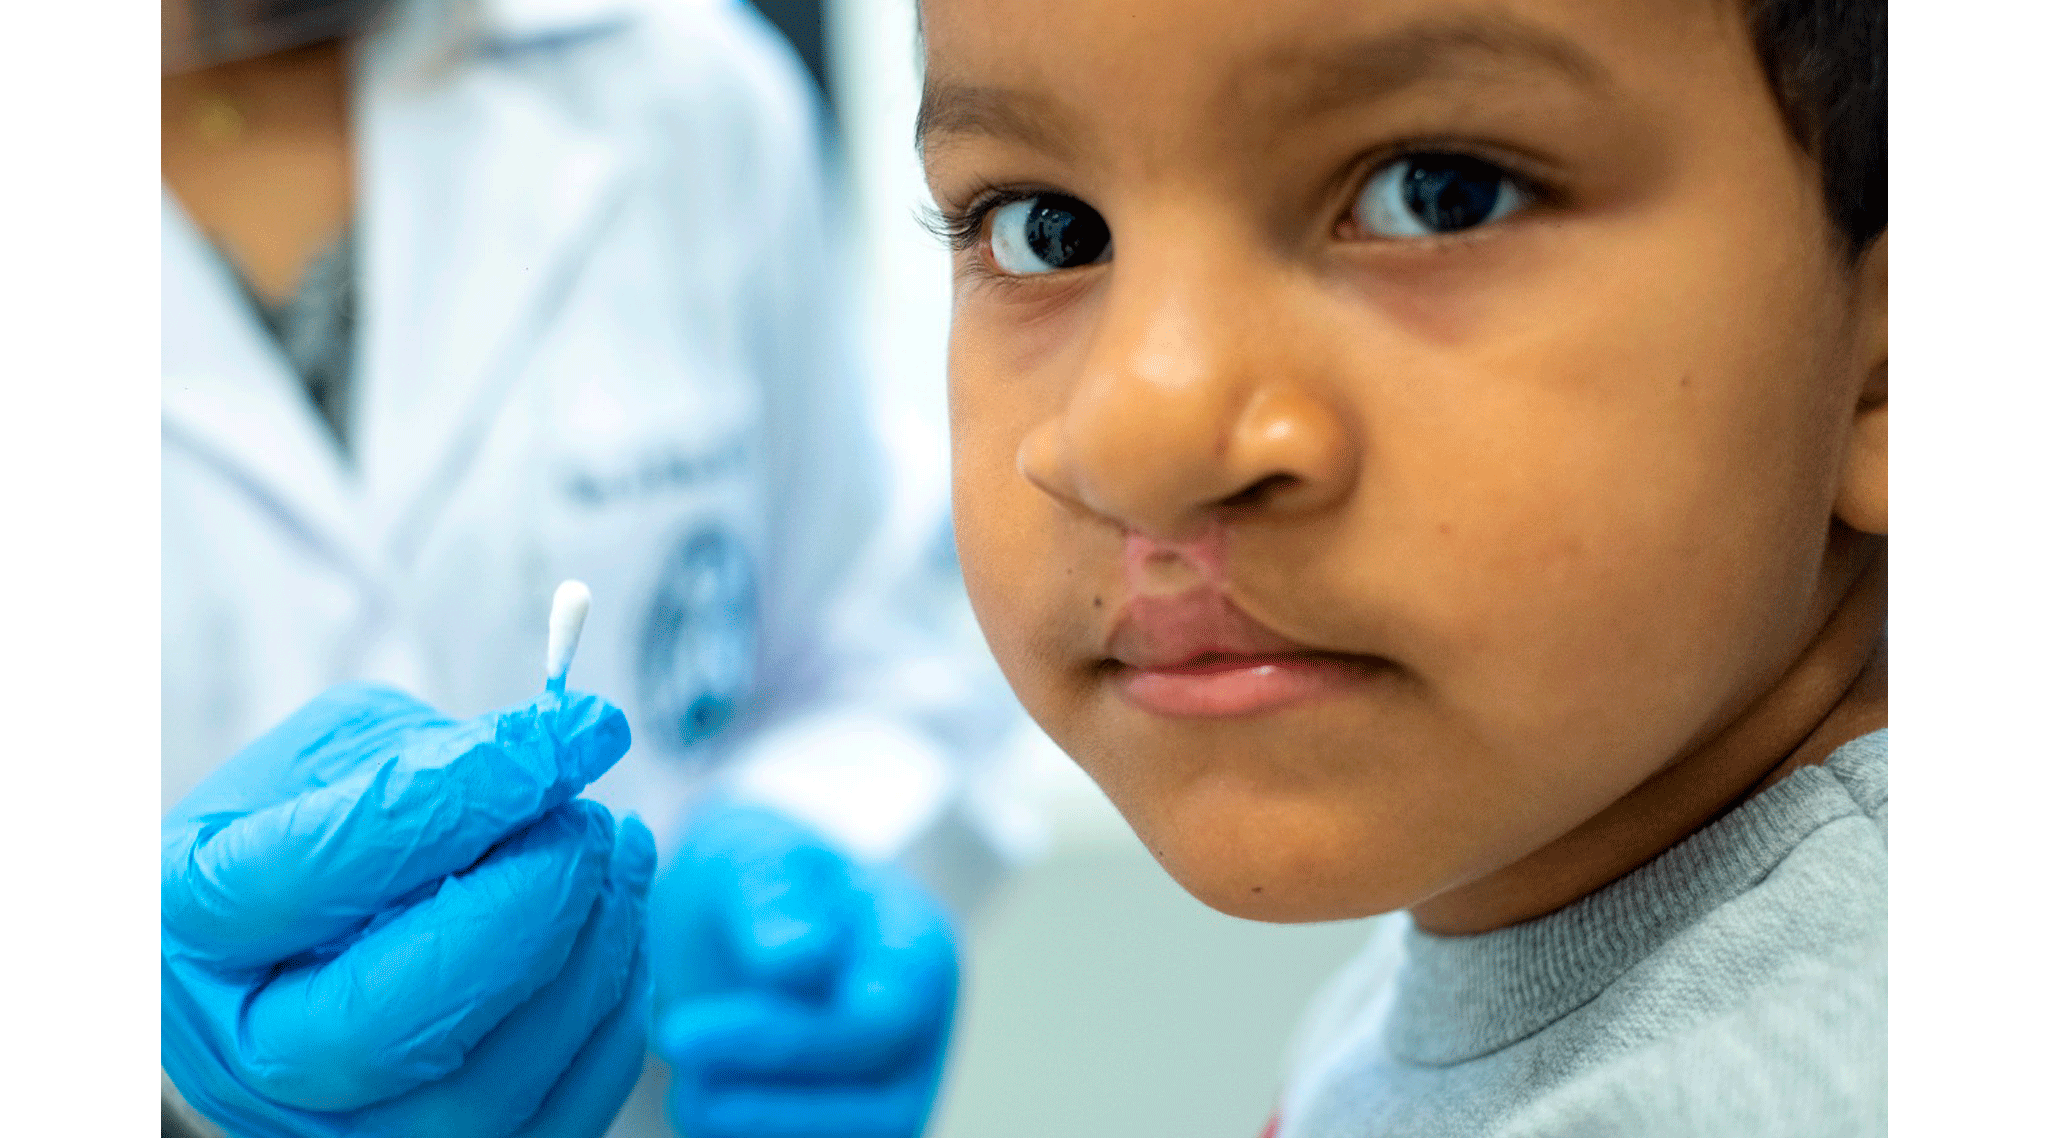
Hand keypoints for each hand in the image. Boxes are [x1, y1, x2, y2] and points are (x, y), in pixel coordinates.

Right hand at [162, 683, 655, 1137]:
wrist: (280, 950)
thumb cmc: (305, 833)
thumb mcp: (333, 759)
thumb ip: (429, 753)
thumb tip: (559, 744)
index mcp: (194, 919)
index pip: (321, 870)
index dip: (463, 798)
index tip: (566, 738)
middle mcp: (252, 1052)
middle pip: (391, 1026)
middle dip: (524, 913)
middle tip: (588, 827)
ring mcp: (340, 1128)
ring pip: (485, 1092)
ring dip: (590, 961)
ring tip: (619, 859)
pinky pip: (552, 1122)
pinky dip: (611, 1020)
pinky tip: (619, 924)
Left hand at [652, 803, 959, 1137]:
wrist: (744, 913)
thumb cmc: (754, 875)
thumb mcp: (752, 855)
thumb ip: (773, 895)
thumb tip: (794, 961)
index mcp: (918, 954)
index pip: (878, 1023)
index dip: (786, 1044)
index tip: (680, 1033)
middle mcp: (920, 1034)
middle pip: (882, 1110)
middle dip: (775, 1110)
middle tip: (678, 1083)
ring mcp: (891, 1089)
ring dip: (765, 1136)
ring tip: (683, 1097)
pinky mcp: (848, 1127)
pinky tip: (696, 1109)